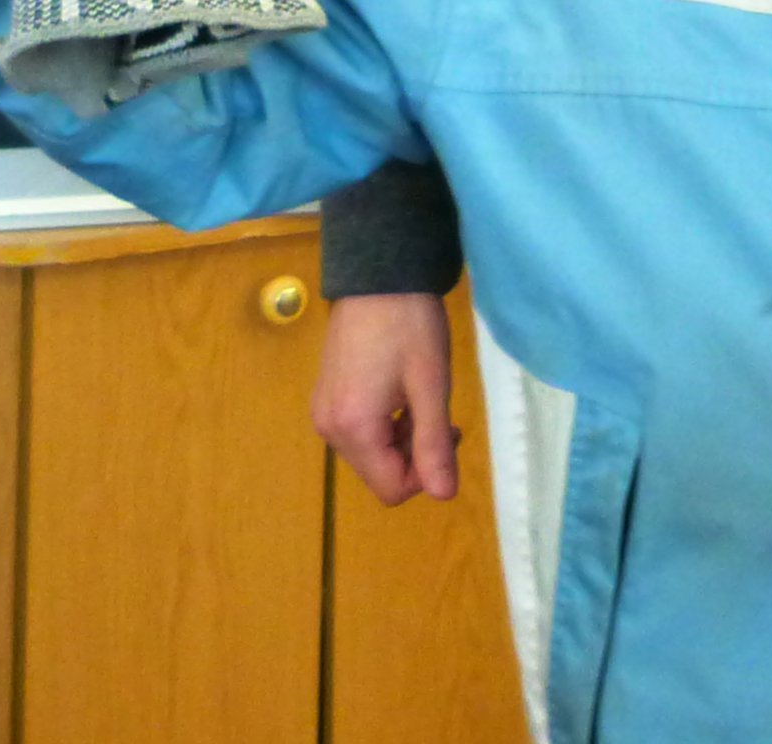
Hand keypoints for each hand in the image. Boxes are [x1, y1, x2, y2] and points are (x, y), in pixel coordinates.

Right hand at [311, 290, 460, 503]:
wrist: (378, 274)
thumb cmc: (410, 326)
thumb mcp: (430, 385)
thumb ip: (434, 444)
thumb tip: (444, 497)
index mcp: (353, 428)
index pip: (391, 489)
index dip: (426, 475)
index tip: (448, 434)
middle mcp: (328, 428)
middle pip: (378, 473)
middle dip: (414, 455)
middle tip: (439, 413)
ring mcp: (323, 411)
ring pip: (370, 454)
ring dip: (402, 439)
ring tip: (421, 397)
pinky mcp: (326, 396)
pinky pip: (358, 431)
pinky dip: (385, 424)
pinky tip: (400, 391)